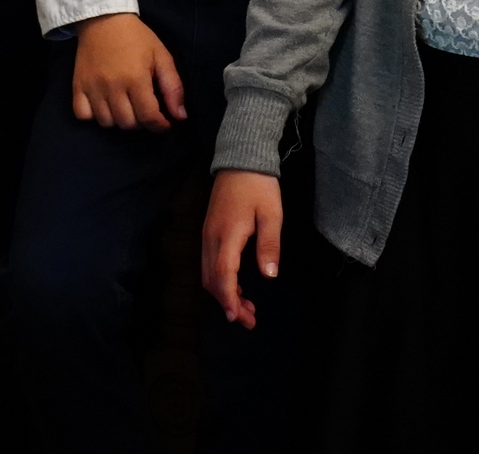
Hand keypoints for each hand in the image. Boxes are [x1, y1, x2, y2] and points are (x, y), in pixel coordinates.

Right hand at [72, 12, 185, 129]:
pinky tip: (105, 105)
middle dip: (141, 122)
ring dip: (119, 120)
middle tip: (145, 110)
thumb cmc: (137, 38)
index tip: (164, 124)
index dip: (159, 126)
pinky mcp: (77, 86)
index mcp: (136, 79)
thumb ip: (173, 87)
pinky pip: (83, 116)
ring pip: (106, 123)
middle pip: (127, 123)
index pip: (148, 116)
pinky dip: (95, 116)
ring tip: (126, 107)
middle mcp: (113, 87)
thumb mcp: (162, 56)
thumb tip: (180, 116)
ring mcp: (92, 88)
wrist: (104, 20)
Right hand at [202, 169, 282, 328]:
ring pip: (208, 274)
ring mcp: (207, 235)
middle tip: (249, 319)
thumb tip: (268, 274)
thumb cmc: (259, 186)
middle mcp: (211, 238)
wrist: (241, 160)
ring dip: (224, 294)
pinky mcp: (209, 232)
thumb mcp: (272, 214)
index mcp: (227, 235)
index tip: (237, 317)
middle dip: (228, 303)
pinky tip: (238, 286)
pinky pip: (210, 264)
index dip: (229, 299)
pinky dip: (221, 280)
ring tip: (247, 308)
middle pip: (212, 280)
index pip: (223, 275)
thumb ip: (269, 245)